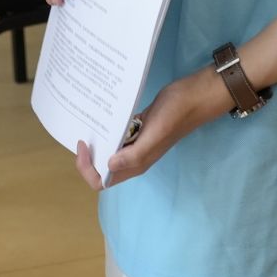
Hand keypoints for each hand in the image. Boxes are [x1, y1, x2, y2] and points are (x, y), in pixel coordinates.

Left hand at [74, 66, 231, 190]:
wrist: (193, 96)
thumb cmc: (175, 115)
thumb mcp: (154, 134)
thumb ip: (134, 154)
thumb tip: (108, 166)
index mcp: (136, 164)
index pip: (104, 180)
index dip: (89, 169)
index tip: (85, 146)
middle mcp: (134, 156)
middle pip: (103, 168)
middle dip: (89, 158)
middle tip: (84, 136)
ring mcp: (136, 141)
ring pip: (109, 150)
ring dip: (97, 142)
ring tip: (88, 125)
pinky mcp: (138, 127)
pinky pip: (117, 134)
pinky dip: (107, 129)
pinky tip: (101, 115)